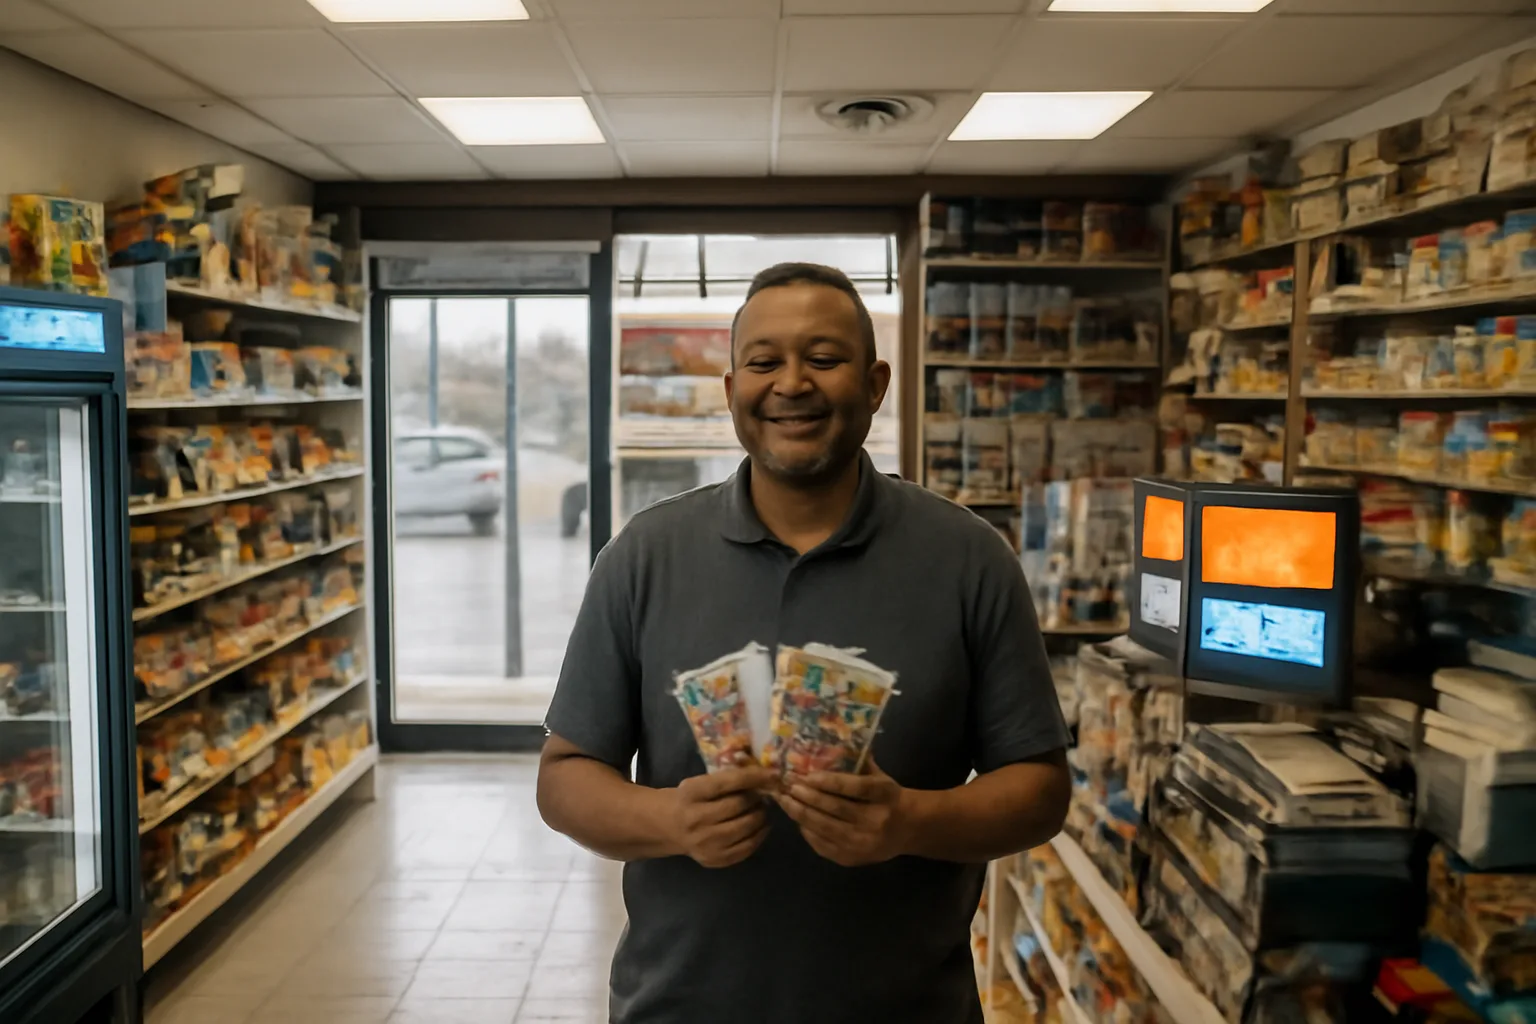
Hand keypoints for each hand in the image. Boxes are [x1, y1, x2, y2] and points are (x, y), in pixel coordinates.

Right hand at [666, 762, 777, 868]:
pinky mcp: (714, 859)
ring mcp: (704, 842)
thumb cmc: (689, 799)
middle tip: (764, 795)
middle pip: (738, 806)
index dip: (753, 777)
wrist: (668, 827)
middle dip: (757, 798)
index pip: (727, 782)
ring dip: (761, 817)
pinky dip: (759, 836)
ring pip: (745, 828)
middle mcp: (696, 819)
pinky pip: (746, 848)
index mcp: (691, 793)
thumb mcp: (699, 783)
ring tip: (763, 810)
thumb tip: (763, 776)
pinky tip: (762, 827)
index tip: (772, 774)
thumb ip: (725, 780)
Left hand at [778, 759, 913, 867]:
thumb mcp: (879, 777)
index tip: (806, 775)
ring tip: (784, 800)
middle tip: (788, 786)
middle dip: (807, 797)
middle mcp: (874, 821)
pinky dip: (807, 831)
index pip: (854, 788)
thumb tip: (825, 744)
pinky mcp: (852, 859)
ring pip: (824, 827)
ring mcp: (862, 843)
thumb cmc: (888, 796)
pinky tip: (797, 819)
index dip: (828, 781)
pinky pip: (822, 845)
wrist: (909, 829)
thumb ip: (856, 763)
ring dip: (801, 813)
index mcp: (884, 795)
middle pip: (835, 809)